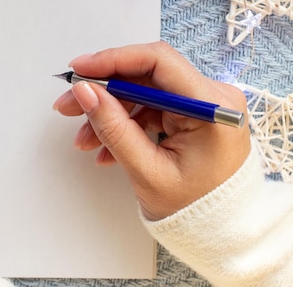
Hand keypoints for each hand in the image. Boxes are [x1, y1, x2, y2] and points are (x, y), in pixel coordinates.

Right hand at [53, 41, 250, 220]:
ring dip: (112, 112)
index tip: (80, 71)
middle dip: (105, 90)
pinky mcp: (196, 115)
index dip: (113, 60)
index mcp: (212, 107)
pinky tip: (107, 147)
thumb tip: (85, 91)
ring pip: (146, 93)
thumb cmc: (197, 210)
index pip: (158, 61)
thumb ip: (114, 128)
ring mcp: (205, 105)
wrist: (222, 231)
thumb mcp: (148, 171)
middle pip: (148, 76)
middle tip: (69, 106)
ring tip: (85, 139)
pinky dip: (129, 123)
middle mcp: (214, 97)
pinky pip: (154, 107)